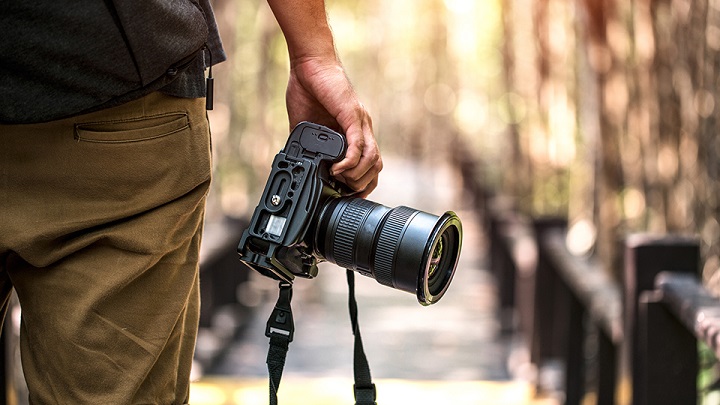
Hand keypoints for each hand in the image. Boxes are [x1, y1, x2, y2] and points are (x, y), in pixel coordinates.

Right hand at [285, 55, 381, 197]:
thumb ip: (308, 145)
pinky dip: (350, 162)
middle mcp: (362, 129)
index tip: (346, 196)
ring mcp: (360, 123)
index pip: (368, 165)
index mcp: (353, 132)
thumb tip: (298, 163)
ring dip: (356, 176)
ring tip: (339, 180)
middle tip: (344, 193)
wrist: (309, 64)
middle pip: (376, 167)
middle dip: (362, 185)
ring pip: (372, 159)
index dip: (361, 184)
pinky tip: (338, 169)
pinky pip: (358, 145)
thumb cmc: (308, 88)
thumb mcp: (306, 126)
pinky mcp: (352, 116)